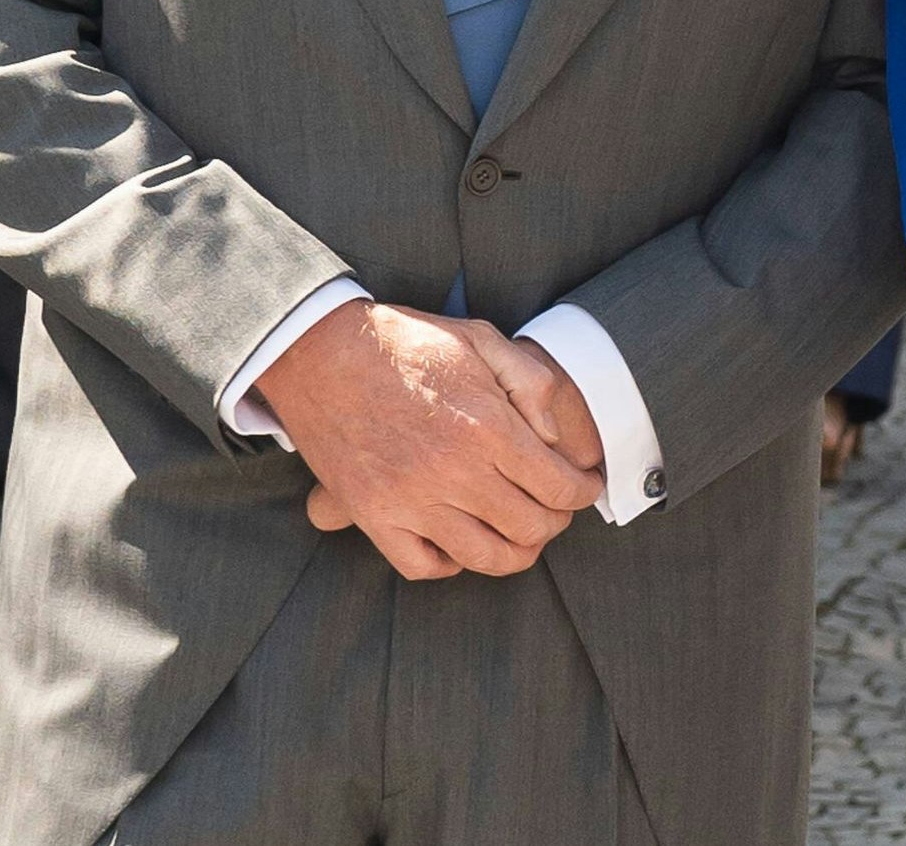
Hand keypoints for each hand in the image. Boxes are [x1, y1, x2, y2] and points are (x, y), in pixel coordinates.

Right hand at [257, 302, 604, 578]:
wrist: (319, 352)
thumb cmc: (405, 342)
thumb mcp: (481, 339)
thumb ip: (532, 383)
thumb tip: (556, 436)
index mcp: (488, 427)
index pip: (559, 487)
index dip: (584, 492)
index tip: (586, 487)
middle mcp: (454, 471)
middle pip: (531, 527)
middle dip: (556, 521)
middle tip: (558, 509)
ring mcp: (410, 501)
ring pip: (485, 557)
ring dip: (516, 552)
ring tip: (523, 537)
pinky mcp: (373, 516)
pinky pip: (423, 566)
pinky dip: (450, 563)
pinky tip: (462, 544)